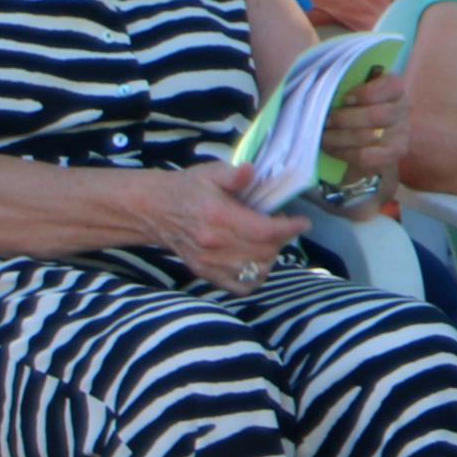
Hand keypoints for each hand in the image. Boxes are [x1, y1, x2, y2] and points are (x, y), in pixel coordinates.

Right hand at [148, 162, 309, 295]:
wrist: (153, 210)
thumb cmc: (187, 188)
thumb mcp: (210, 173)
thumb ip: (233, 174)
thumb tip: (250, 170)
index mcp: (219, 217)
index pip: (264, 231)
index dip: (289, 228)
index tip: (303, 222)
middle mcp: (214, 244)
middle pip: (265, 252)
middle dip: (282, 239)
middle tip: (281, 226)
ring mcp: (209, 262)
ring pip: (256, 271)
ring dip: (271, 257)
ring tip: (269, 241)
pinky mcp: (204, 273)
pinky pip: (240, 287)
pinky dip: (255, 278)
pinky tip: (256, 261)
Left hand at [319, 67, 408, 193]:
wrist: (363, 140)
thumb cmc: (353, 108)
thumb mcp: (352, 92)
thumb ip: (345, 83)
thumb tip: (324, 82)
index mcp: (395, 88)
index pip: (391, 86)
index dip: (367, 93)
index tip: (345, 99)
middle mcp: (403, 110)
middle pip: (378, 116)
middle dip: (345, 119)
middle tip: (326, 121)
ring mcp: (401, 134)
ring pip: (367, 137)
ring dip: (338, 137)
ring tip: (322, 136)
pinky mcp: (392, 155)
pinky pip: (365, 156)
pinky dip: (343, 153)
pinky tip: (332, 149)